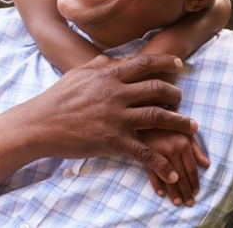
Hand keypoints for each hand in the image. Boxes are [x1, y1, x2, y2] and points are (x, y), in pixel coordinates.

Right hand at [19, 54, 198, 184]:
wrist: (40, 124)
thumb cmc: (57, 99)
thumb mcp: (78, 74)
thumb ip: (100, 65)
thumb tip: (115, 59)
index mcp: (108, 76)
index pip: (144, 64)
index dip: (165, 63)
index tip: (179, 65)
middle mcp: (116, 94)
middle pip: (158, 89)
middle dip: (176, 94)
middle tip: (182, 99)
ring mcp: (116, 117)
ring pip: (158, 117)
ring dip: (180, 123)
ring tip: (192, 127)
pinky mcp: (113, 140)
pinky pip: (144, 153)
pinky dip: (161, 163)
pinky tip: (171, 172)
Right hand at [139, 129, 209, 206]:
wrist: (145, 112)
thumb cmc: (168, 123)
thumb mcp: (185, 131)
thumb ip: (196, 148)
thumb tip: (206, 164)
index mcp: (183, 144)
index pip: (191, 169)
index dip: (195, 182)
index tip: (197, 192)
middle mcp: (171, 150)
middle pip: (181, 176)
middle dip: (186, 191)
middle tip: (189, 203)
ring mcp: (156, 153)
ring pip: (167, 177)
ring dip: (173, 192)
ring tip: (177, 202)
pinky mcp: (144, 154)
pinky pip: (151, 173)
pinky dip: (156, 184)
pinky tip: (161, 193)